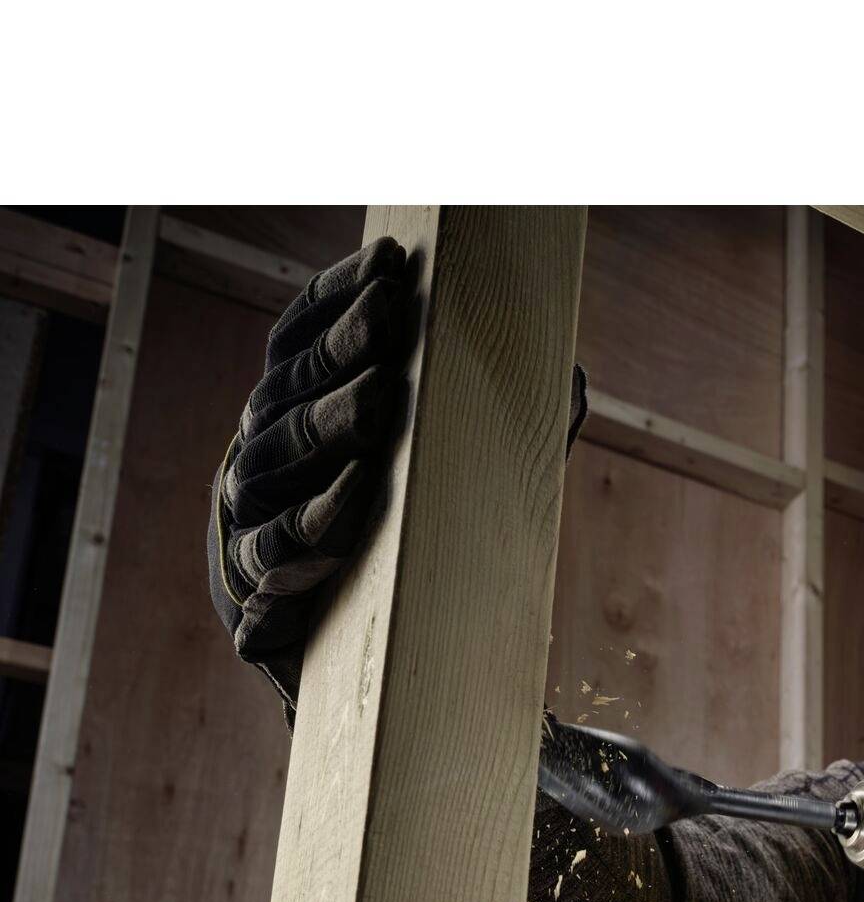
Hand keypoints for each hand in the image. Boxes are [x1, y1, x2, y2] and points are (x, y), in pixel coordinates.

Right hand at [208, 238, 591, 715]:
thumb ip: (500, 429)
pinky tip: (356, 487)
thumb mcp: (450, 476)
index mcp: (296, 403)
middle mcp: (263, 444)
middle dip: (344, 347)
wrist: (343, 643)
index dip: (340, 293)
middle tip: (391, 313)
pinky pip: (281, 543)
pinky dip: (317, 517)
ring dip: (330, 422)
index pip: (303, 332)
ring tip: (379, 394)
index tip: (391, 258)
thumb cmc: (401, 537)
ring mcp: (252, 509)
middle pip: (294, 385)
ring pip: (280, 454)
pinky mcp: (256, 581)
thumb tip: (573, 374)